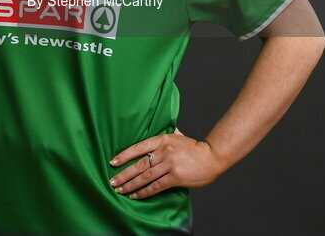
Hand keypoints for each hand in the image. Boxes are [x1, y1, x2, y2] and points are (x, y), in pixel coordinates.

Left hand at [108, 127, 224, 199]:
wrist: (212, 156)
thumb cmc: (194, 148)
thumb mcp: (177, 136)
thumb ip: (165, 136)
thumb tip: (154, 128)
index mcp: (162, 139)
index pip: (138, 148)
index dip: (124, 156)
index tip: (113, 162)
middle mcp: (164, 151)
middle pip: (139, 165)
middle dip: (123, 174)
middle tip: (112, 182)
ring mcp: (169, 164)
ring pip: (145, 177)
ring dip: (130, 185)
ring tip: (120, 190)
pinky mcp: (175, 177)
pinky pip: (155, 186)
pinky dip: (143, 192)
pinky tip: (135, 195)